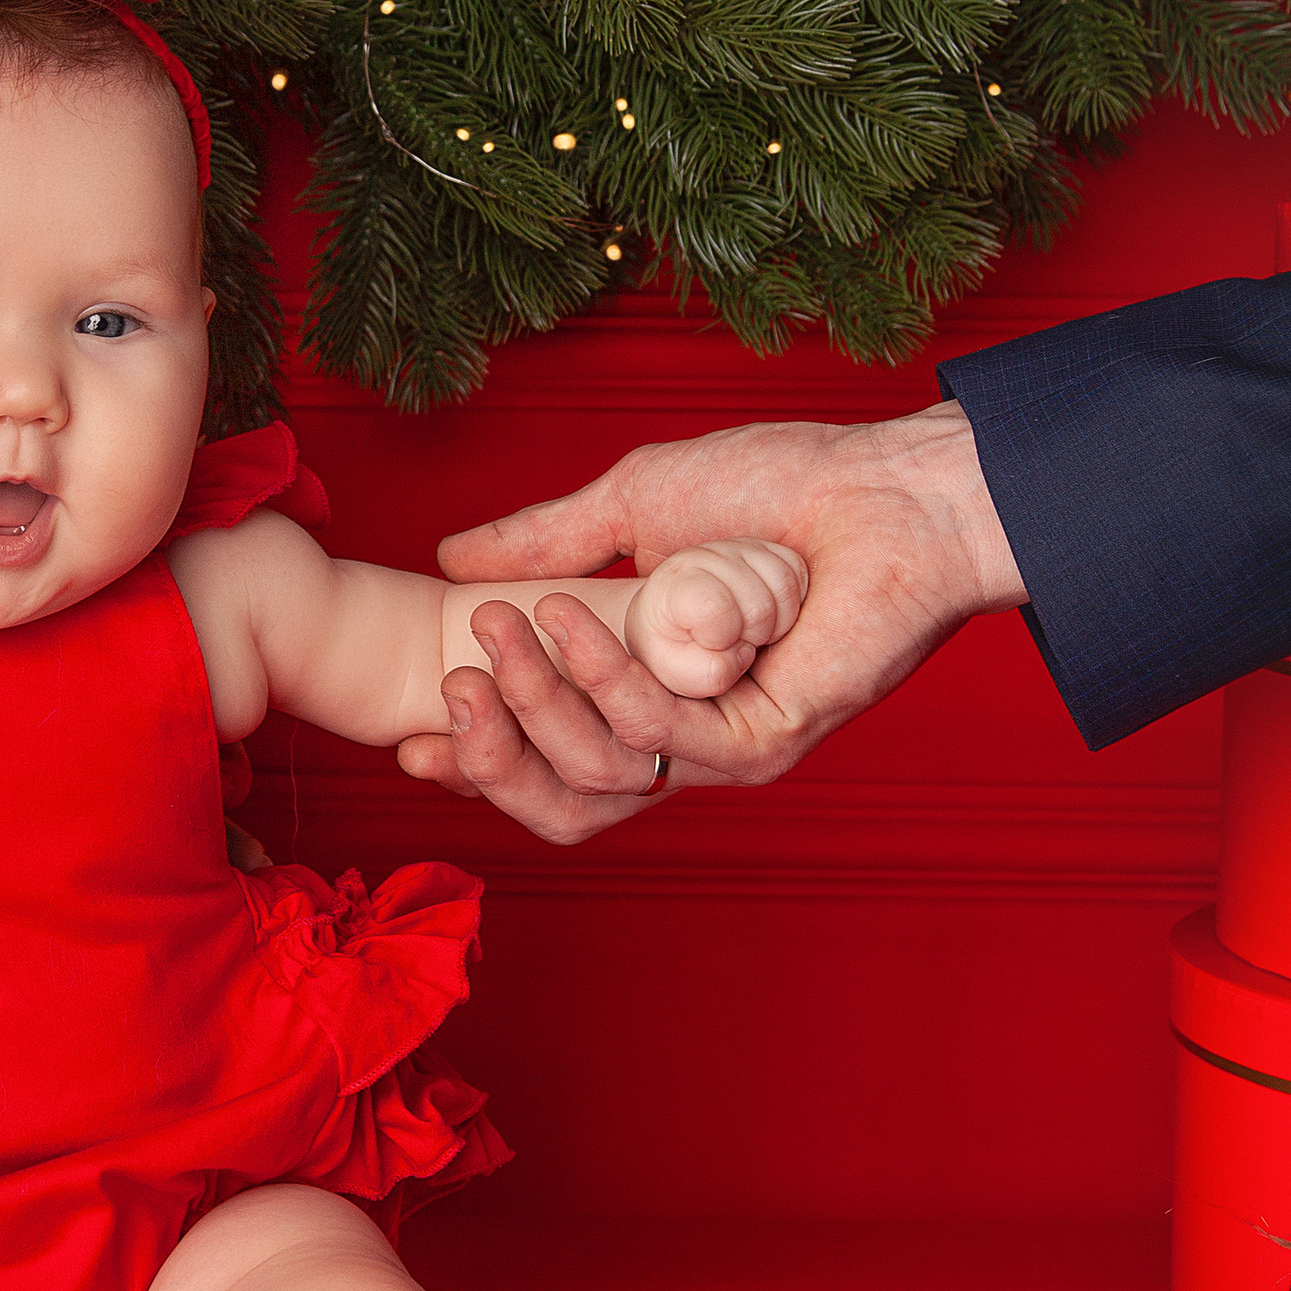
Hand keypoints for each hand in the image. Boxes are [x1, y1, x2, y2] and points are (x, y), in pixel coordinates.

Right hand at [395, 405, 1022, 844]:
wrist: (881, 486)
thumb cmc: (777, 487)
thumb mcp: (631, 507)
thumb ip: (544, 543)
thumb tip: (450, 562)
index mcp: (649, 701)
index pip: (549, 766)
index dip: (474, 767)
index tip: (409, 735)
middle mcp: (686, 741)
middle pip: (564, 804)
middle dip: (488, 758)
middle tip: (446, 688)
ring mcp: (727, 750)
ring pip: (599, 773)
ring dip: (534, 700)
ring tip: (501, 626)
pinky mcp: (765, 742)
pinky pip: (658, 733)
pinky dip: (602, 679)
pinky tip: (570, 617)